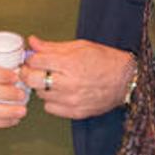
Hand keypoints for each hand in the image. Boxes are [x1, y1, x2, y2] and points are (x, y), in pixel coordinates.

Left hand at [20, 37, 135, 119]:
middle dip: (28, 73)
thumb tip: (32, 42)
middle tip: (33, 70)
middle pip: (32, 80)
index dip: (31, 58)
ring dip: (41, 87)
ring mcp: (72, 100)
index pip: (36, 61)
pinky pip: (50, 108)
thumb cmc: (104, 60)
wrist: (126, 80)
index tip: (32, 58)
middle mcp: (69, 83)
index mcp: (70, 63)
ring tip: (52, 80)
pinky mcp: (75, 113)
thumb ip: (53, 47)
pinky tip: (59, 93)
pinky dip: (51, 101)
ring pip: (40, 95)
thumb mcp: (79, 47)